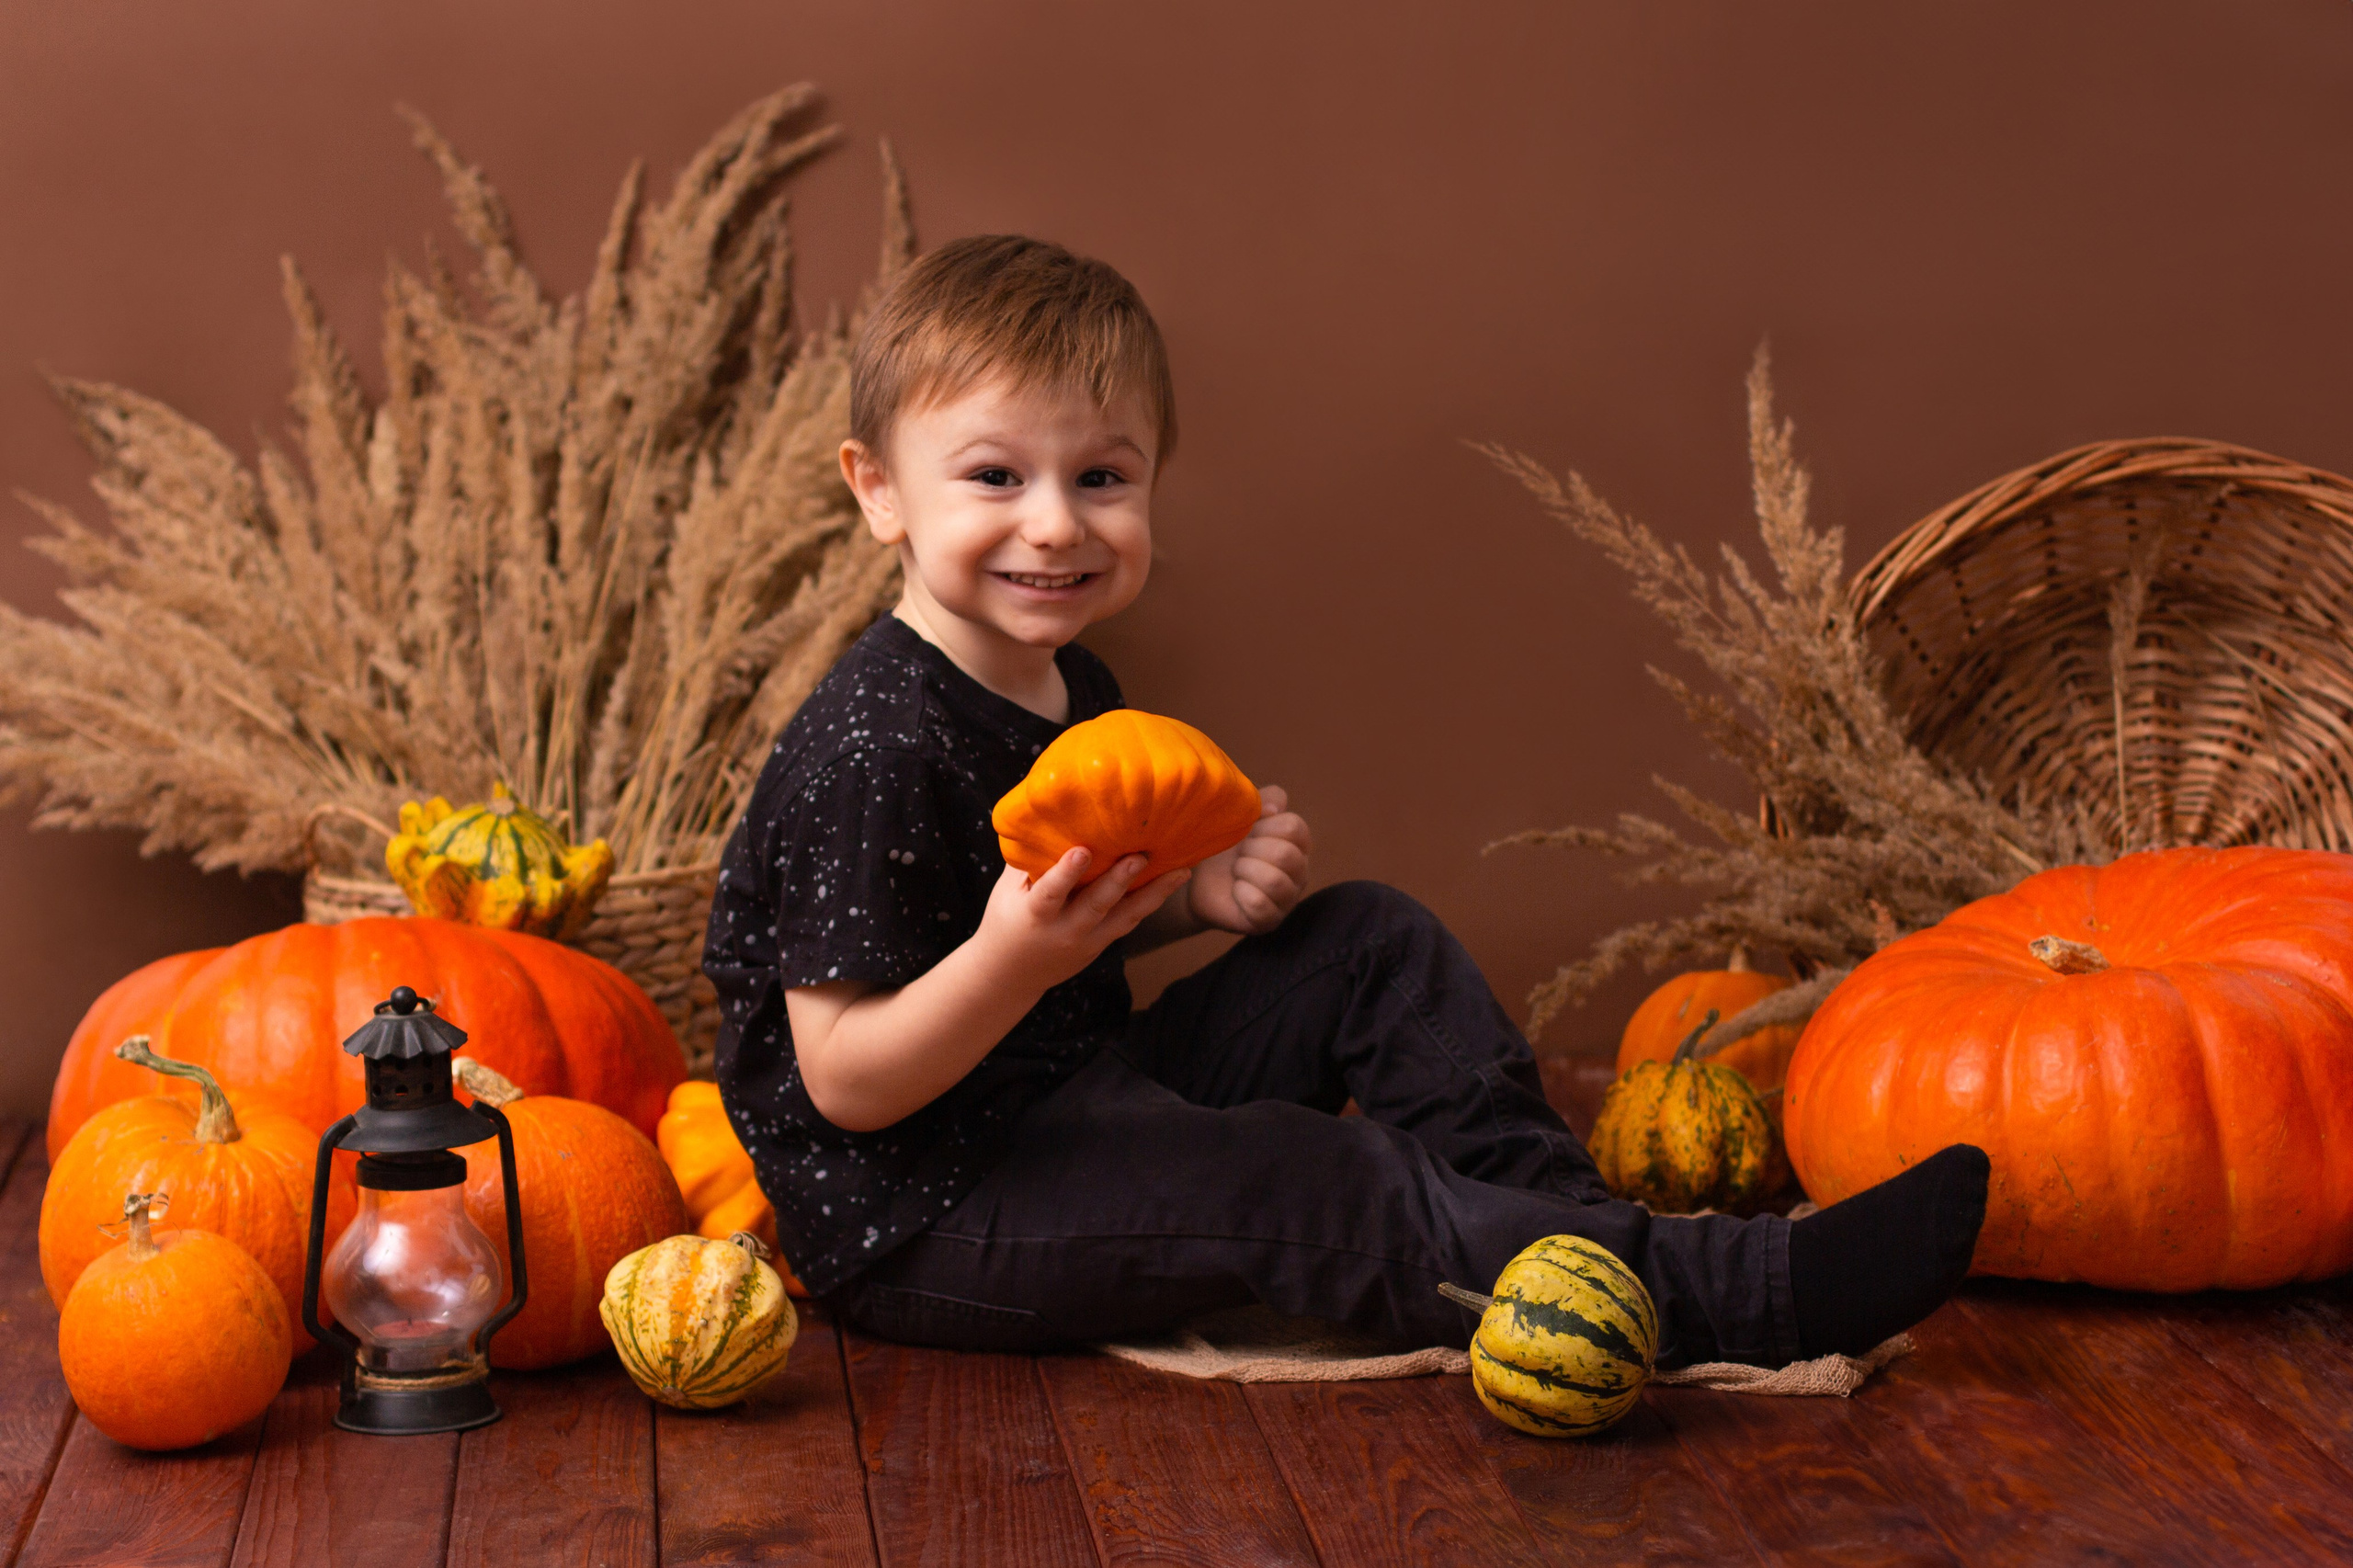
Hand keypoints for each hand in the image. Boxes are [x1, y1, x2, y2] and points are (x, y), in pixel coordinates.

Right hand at [976, 846, 1192, 992]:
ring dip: (1154, 893)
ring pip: (1125, 917)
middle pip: (1096, 905)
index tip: (1081, 851)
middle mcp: (1065, 930)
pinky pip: (1130, 921)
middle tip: (1141, 855)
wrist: (1012, 974)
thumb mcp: (1007, 891)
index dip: (1065, 874)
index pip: (1050, 894)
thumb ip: (1027, 860)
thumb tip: (1045, 814)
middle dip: (1120, 880)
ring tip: (1181, 871)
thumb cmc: (1007, 919)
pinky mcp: (1103, 944)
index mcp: (1035, 915)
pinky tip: (1174, 881)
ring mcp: (1088, 940)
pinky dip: (1152, 901)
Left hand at [1183, 785, 1311, 935]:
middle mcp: (1300, 871)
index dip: (1263, 826)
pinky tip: (1235, 891)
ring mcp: (1288, 898)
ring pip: (1275, 881)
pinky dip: (1241, 894)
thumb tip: (1272, 809)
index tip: (1247, 831)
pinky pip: (1260, 905)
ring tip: (1236, 872)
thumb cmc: (1224, 842)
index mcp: (1297, 842)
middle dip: (1252, 850)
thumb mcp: (1240, 813)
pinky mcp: (1270, 921)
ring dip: (1246, 871)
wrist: (1197, 878)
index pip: (1294, 827)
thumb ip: (1260, 799)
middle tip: (1238, 855)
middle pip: (1287, 855)